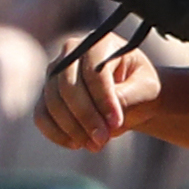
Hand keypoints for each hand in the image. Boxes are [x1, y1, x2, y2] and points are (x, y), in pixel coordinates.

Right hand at [35, 34, 161, 149]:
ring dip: (72, 128)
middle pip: (68, 87)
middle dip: (86, 117)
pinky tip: (76, 144)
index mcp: (100, 43)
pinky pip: (41, 115)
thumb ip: (130, 97)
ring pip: (53, 102)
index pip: (94, 71)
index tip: (117, 123)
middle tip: (103, 140)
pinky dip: (55, 132)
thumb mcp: (147, 89)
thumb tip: (106, 116)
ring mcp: (55, 71)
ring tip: (95, 145)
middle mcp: (72, 52)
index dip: (103, 99)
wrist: (132, 94)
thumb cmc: (141, 87)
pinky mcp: (46, 93)